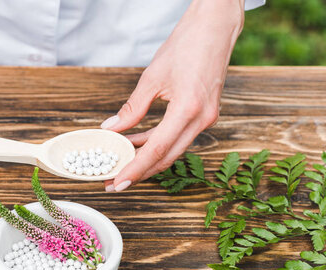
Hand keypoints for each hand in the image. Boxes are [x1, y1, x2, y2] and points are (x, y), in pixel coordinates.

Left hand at [101, 0, 244, 191]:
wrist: (215, 27)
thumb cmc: (187, 45)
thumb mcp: (152, 77)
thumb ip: (132, 108)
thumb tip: (111, 129)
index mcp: (188, 109)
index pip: (156, 150)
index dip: (135, 169)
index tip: (117, 183)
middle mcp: (202, 119)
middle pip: (166, 158)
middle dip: (139, 172)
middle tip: (115, 181)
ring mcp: (207, 118)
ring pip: (173, 150)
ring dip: (147, 158)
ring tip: (121, 162)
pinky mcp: (206, 115)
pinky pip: (178, 137)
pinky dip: (158, 143)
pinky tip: (138, 143)